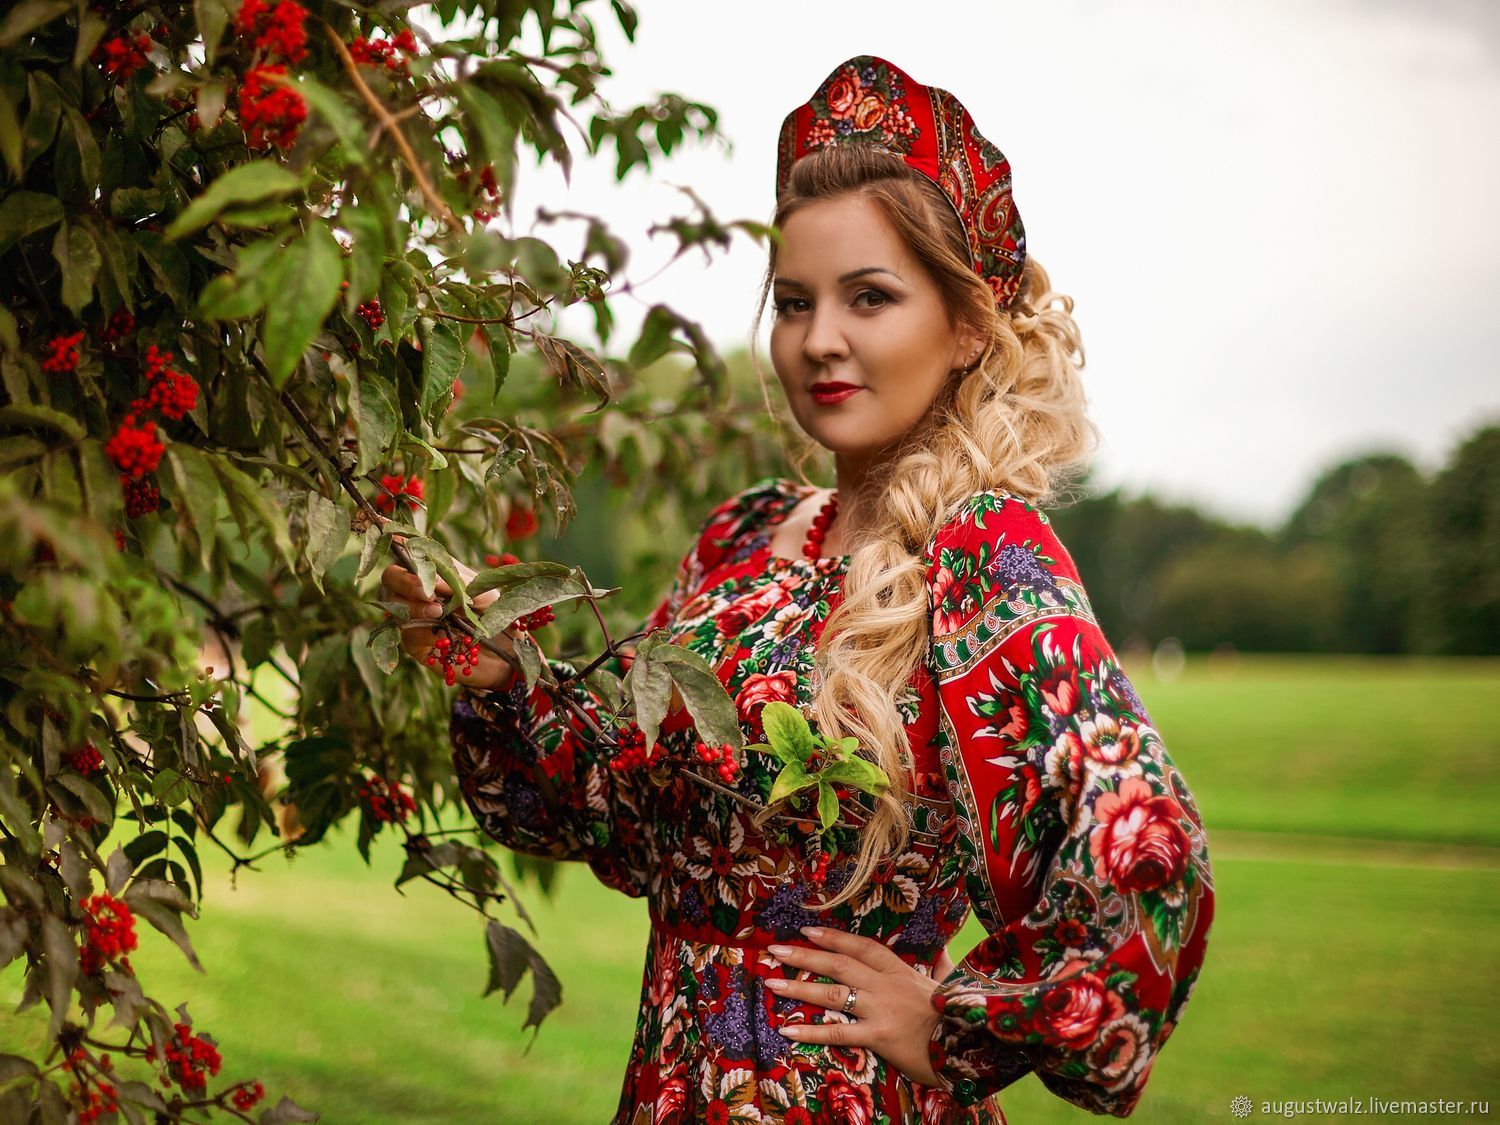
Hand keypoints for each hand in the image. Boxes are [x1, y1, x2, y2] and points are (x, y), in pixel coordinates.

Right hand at [378, 533, 514, 690]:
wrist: (508, 656)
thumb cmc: (500, 618)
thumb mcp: (487, 594)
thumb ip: (459, 584)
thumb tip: (432, 581)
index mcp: (439, 572)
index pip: (412, 553)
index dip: (402, 546)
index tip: (400, 544)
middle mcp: (421, 591)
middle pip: (392, 577)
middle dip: (405, 581)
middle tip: (427, 592)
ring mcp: (415, 617)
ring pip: (395, 605)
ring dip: (414, 607)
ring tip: (438, 612)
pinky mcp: (416, 644)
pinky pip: (407, 634)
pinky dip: (421, 631)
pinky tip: (439, 633)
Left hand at [765, 926, 945, 1087]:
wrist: (972, 1043)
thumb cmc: (959, 1014)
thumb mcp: (949, 982)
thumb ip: (941, 966)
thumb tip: (946, 952)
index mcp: (899, 970)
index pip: (861, 946)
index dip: (833, 936)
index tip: (807, 929)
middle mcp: (885, 985)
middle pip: (838, 964)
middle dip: (804, 956)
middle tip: (775, 950)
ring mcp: (880, 1009)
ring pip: (831, 994)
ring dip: (798, 988)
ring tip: (771, 984)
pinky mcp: (878, 1037)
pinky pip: (837, 1033)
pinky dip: (810, 1031)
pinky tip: (787, 1030)